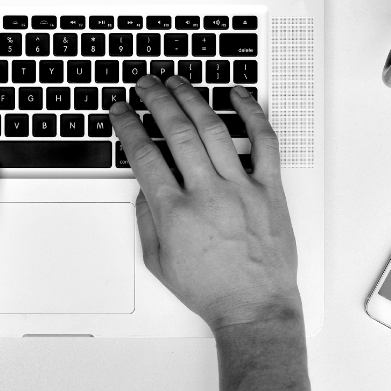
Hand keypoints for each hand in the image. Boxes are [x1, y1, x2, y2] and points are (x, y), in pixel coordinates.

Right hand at [109, 75, 301, 332]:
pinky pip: (264, 142)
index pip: (145, 155)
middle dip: (156, 100)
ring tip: (177, 81)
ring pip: (213, 129)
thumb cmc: (210, 290)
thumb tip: (144, 186)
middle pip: (176, 132)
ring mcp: (241, 188)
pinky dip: (251, 114)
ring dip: (192, 98)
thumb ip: (146, 219)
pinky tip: (237, 95)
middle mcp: (208, 194)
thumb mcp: (158, 261)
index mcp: (176, 213)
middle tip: (145, 84)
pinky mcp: (269, 189)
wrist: (254, 308)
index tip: (121, 111)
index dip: (128, 126)